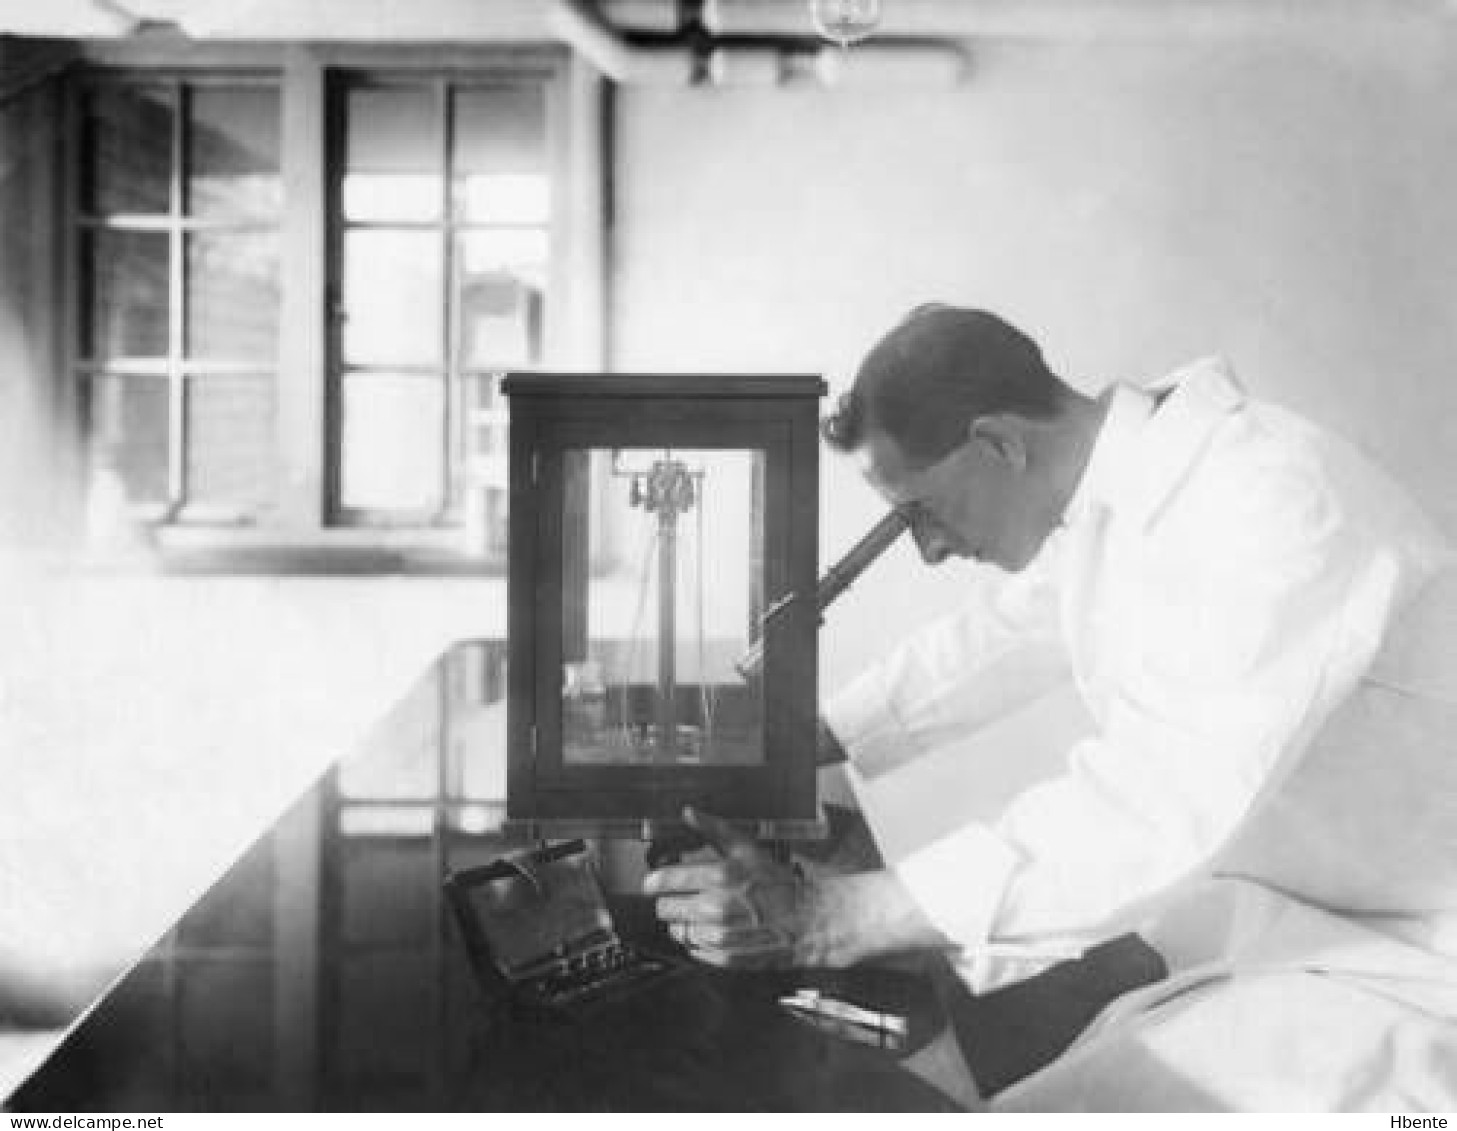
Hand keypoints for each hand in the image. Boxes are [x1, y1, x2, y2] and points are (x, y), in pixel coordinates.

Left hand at [643, 807, 814, 968]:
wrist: (807, 918)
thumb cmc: (777, 882)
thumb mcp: (747, 847)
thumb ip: (713, 828)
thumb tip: (689, 812)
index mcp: (719, 875)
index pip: (664, 881)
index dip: (654, 881)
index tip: (652, 883)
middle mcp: (717, 907)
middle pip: (665, 909)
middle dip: (669, 901)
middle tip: (680, 898)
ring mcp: (721, 935)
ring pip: (677, 932)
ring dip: (682, 923)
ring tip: (698, 915)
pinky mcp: (726, 957)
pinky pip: (694, 951)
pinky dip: (697, 942)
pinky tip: (710, 931)